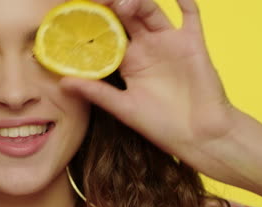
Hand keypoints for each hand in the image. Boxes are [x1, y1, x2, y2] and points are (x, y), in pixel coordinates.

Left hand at [61, 0, 232, 169]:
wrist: (198, 136)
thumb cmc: (161, 126)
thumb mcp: (124, 108)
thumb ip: (96, 92)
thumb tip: (63, 83)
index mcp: (128, 61)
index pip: (106, 34)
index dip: (93, 23)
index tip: (76, 14)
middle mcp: (146, 47)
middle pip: (126, 17)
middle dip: (111, 6)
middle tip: (96, 1)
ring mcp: (169, 42)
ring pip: (150, 11)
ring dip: (136, 2)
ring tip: (121, 3)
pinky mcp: (192, 42)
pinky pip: (190, 15)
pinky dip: (183, 0)